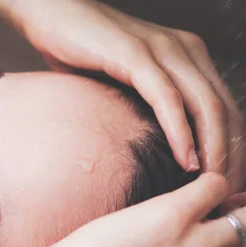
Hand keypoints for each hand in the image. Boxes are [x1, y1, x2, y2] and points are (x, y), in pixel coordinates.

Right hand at [0, 0, 244, 190]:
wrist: (52, 13)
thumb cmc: (82, 52)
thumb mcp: (123, 82)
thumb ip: (144, 105)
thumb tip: (149, 145)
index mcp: (187, 57)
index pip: (224, 109)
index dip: (231, 149)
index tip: (224, 185)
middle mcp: (185, 51)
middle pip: (224, 111)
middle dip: (229, 157)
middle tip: (224, 194)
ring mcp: (163, 50)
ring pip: (204, 106)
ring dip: (213, 149)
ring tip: (211, 184)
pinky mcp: (136, 56)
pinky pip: (167, 99)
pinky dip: (180, 131)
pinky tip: (185, 158)